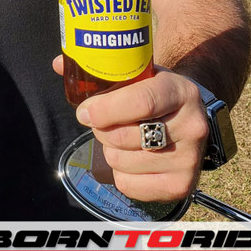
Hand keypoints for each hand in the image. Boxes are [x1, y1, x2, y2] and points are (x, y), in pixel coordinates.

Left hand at [52, 56, 207, 201]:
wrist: (190, 116)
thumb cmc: (153, 92)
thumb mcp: (137, 74)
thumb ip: (99, 69)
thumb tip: (59, 64)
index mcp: (180, 92)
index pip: (141, 102)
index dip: (104, 109)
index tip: (83, 112)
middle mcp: (192, 126)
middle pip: (123, 136)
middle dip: (101, 129)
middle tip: (102, 123)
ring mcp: (189, 159)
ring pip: (120, 161)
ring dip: (109, 150)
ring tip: (122, 138)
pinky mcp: (181, 186)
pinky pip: (127, 185)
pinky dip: (120, 174)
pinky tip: (131, 158)